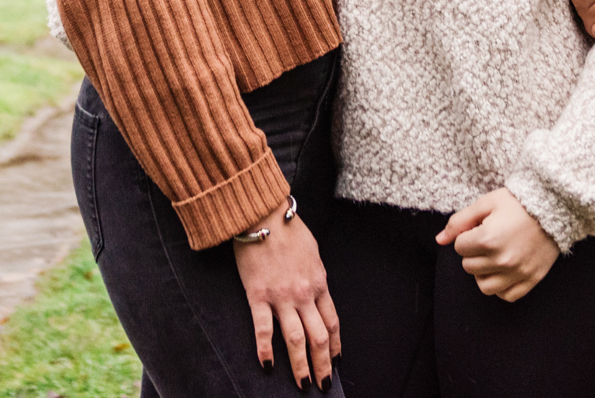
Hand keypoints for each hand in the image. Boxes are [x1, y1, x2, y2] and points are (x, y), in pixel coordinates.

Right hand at [231, 201, 340, 388]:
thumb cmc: (287, 229)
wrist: (263, 214)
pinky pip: (263, 329)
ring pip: (296, 339)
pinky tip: (267, 366)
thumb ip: (315, 275)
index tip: (336, 361)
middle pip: (318, 337)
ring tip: (303, 384)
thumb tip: (317, 291)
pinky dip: (265, 350)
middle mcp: (304, 294)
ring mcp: (281, 297)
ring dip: (300, 365)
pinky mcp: (258, 295)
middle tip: (322, 385)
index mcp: (319, 283)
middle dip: (323, 364)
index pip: (332, 322)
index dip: (335, 345)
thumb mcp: (312, 252)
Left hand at [436, 189, 559, 301]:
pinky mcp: (531, 280)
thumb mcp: (486, 203)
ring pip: (484, 286)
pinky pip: (506, 296)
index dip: (467, 236)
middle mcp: (502, 260)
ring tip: (493, 257)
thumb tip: (439, 240)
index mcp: (488, 239)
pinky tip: (504, 271)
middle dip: (473, 253)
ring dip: (484, 273)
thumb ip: (459, 221)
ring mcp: (517, 273)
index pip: (460, 247)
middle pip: (469, 267)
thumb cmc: (518, 202)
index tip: (480, 228)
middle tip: (487, 240)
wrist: (554, 208)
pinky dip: (501, 287)